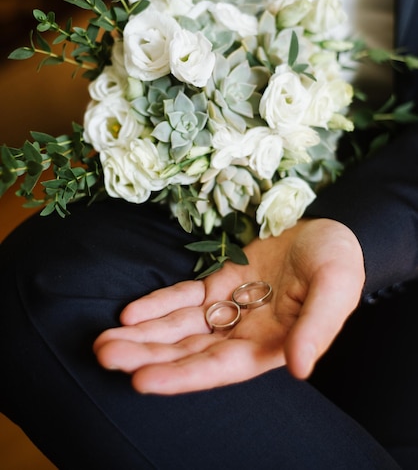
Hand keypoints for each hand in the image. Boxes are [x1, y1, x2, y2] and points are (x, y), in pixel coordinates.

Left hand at [93, 218, 364, 394]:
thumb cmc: (338, 262)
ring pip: (179, 328)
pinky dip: (157, 305)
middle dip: (146, 355)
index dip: (181, 375)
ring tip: (104, 341)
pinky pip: (183, 299)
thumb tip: (300, 368)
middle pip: (187, 350)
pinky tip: (129, 313)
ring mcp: (229, 309)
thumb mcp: (336, 289)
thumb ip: (318, 329)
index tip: (141, 380)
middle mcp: (243, 334)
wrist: (328, 234)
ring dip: (142, 334)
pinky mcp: (220, 284)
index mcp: (270, 344)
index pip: (218, 367)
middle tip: (104, 355)